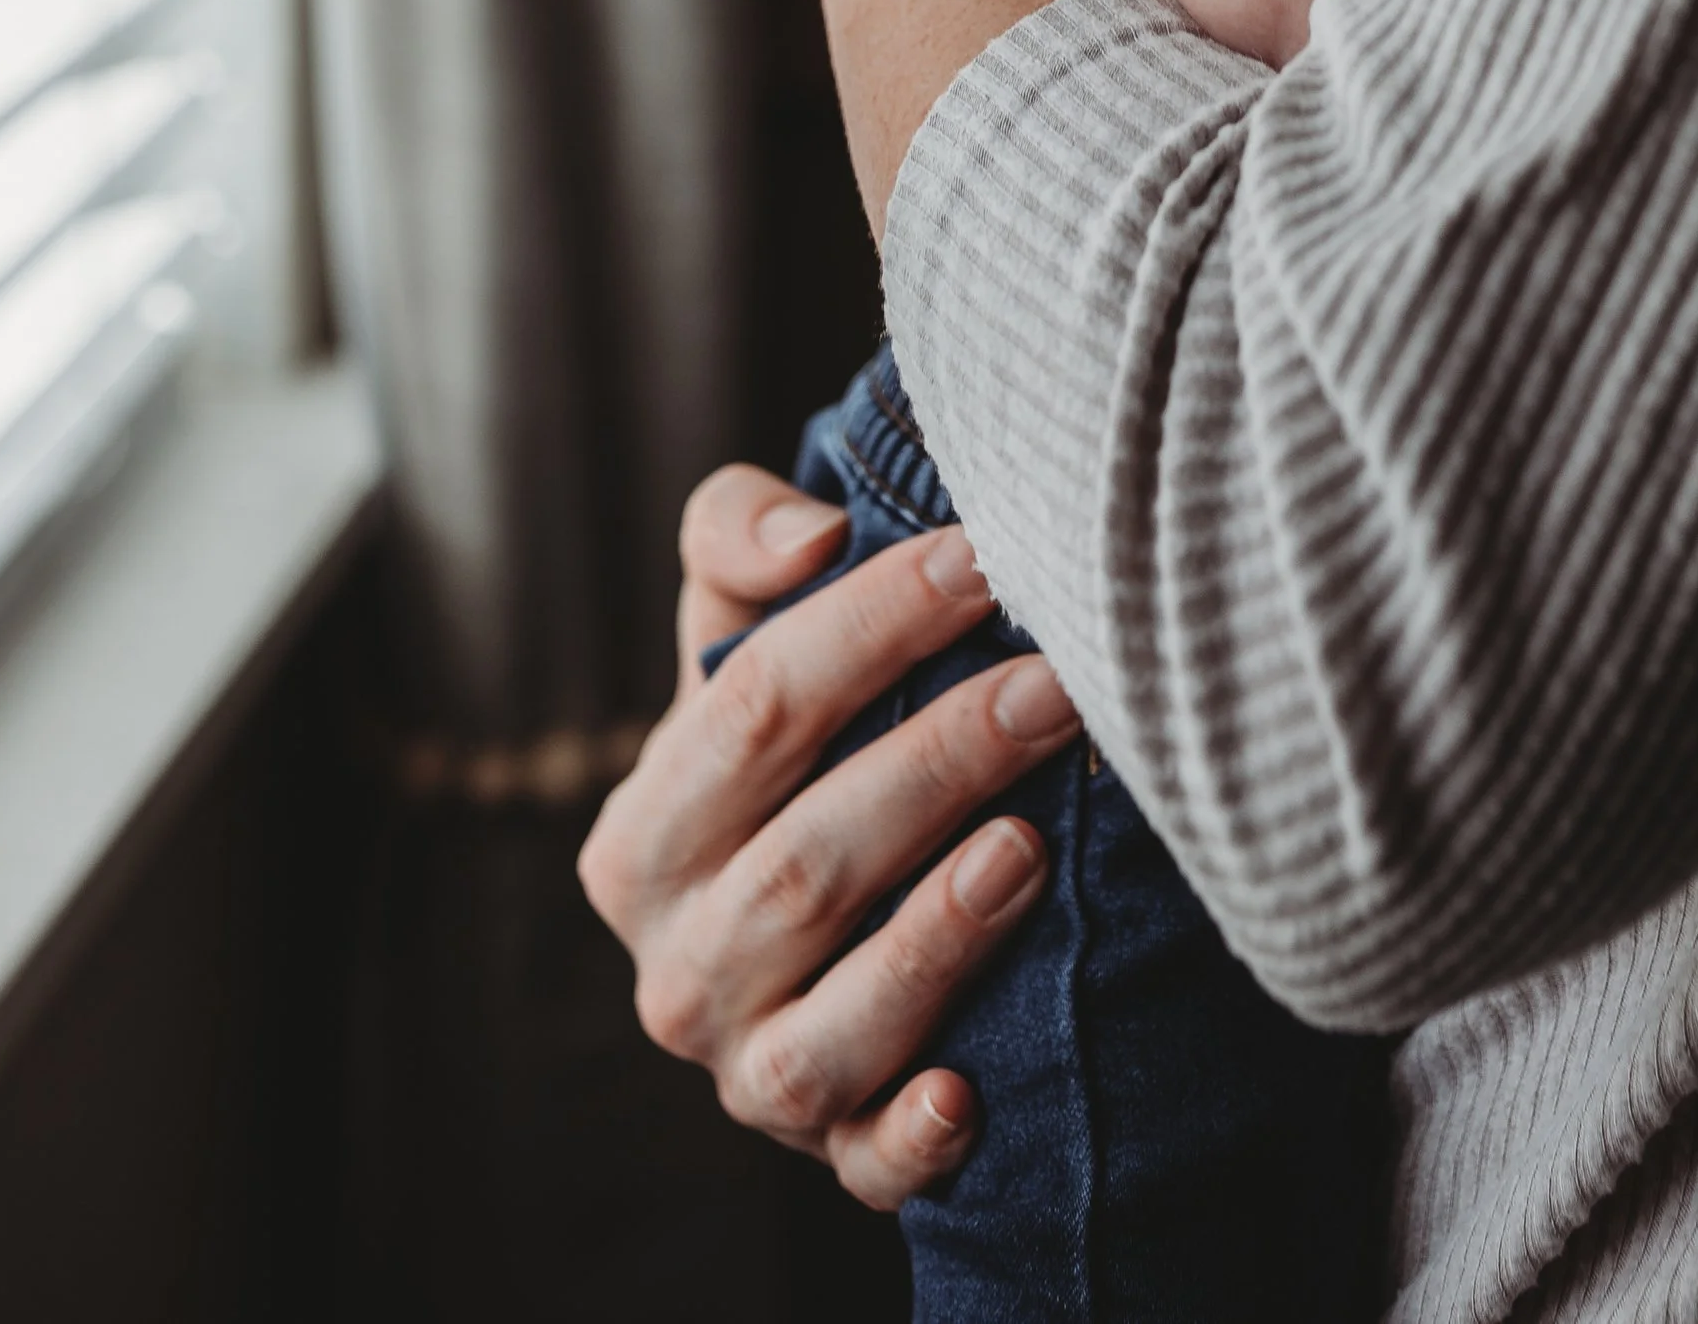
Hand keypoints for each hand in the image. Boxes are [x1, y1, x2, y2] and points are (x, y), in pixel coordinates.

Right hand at [581, 461, 1081, 1204]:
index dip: (871, 622)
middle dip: (939, 760)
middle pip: (804, 859)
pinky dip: (913, 1136)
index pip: (751, 708)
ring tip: (1032, 845)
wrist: (808, 916)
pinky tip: (970, 1093)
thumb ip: (734, 540)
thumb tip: (813, 535)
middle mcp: (676, 972)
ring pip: (831, 1021)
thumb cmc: (784, 751)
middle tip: (1057, 683)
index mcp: (640, 839)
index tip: (983, 556)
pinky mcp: (833, 1153)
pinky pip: (869, 1161)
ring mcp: (750, 1073)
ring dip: (933, 938)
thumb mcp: (732, 635)